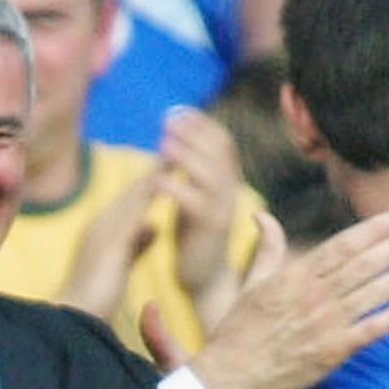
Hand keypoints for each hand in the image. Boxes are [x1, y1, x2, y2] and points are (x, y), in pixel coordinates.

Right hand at [59, 165, 162, 321]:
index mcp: (104, 232)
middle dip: (156, 168)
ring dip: (155, 173)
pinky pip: (132, 213)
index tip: (174, 160)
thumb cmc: (94, 300)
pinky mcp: (107, 243)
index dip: (153, 179)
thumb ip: (137, 243)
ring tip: (177, 152)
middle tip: (179, 143)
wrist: (71, 320)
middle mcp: (101, 225)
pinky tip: (165, 182)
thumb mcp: (121, 266)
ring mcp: (102, 231)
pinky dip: (148, 195)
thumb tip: (153, 226)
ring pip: (133, 196)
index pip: (133, 199)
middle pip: (133, 190)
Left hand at [159, 107, 241, 303]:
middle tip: (167, 122)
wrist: (204, 277)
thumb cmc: (194, 233)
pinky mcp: (211, 230)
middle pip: (219, 152)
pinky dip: (177, 190)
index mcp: (226, 180)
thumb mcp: (194, 194)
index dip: (202, 124)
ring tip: (163, 146)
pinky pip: (197, 205)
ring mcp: (223, 210)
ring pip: (211, 174)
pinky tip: (158, 183)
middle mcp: (230, 190)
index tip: (177, 112)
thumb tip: (171, 134)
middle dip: (193, 133)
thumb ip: (189, 168)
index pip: (222, 141)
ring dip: (187, 157)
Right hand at [176, 209, 388, 388]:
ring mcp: (327, 324)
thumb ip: (267, 249)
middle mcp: (315, 296)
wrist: (233, 376)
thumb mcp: (251, 283)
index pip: (343, 246)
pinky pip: (370, 331)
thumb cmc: (240, 330)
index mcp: (296, 276)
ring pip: (373, 293)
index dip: (374, 230)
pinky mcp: (333, 352)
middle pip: (365, 265)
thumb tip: (262, 216)